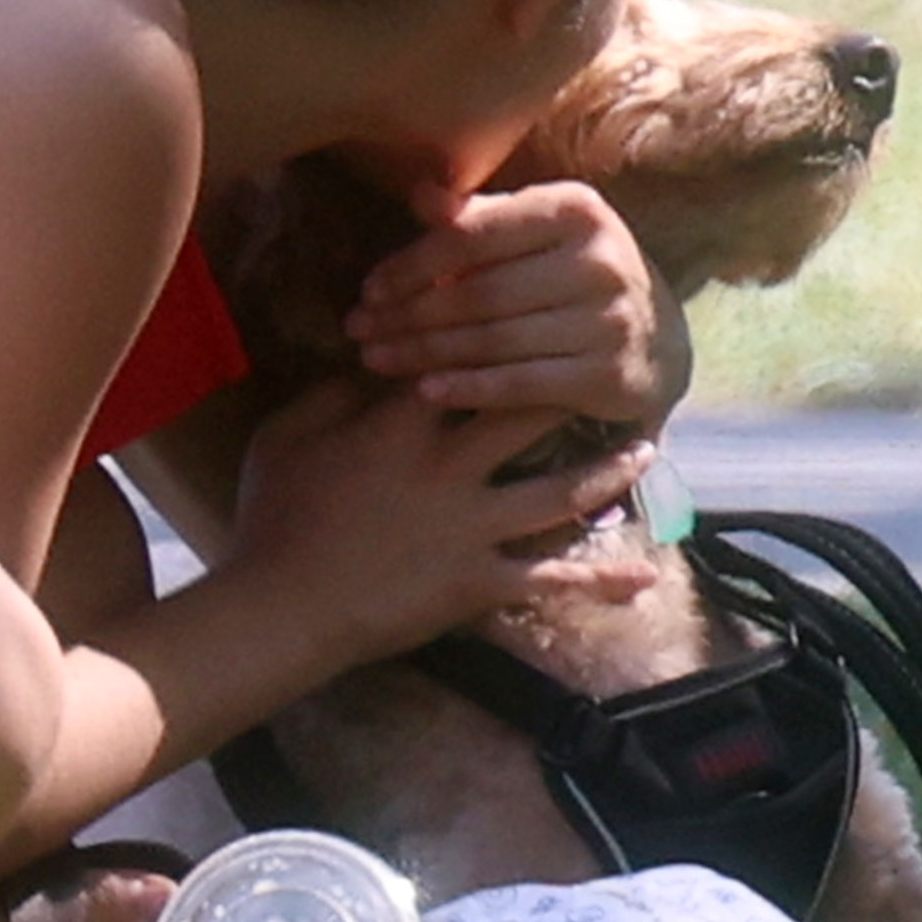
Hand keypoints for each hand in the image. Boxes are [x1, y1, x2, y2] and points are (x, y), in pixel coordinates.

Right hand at [214, 377, 648, 678]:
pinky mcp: (480, 582)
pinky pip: (552, 582)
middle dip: (574, 385)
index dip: (498, 336)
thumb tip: (366, 359)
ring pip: (559, 493)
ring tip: (647, 450)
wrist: (280, 608)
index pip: (465, 362)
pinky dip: (599, 581)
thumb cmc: (274, 518)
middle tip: (615, 362)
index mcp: (403, 424)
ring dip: (608, 473)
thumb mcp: (286, 436)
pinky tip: (645, 577)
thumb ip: (330, 392)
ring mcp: (473, 527)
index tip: (533, 314)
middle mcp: (452, 467)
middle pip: (529, 414)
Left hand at [346, 183, 664, 423]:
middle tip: (360, 332)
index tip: (369, 289)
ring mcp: (608, 320)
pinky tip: (426, 391)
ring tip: (378, 360)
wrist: (658, 338)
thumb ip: (480, 216)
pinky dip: (469, 388)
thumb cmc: (575, 274)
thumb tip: (421, 193)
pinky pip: (521, 384)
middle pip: (479, 293)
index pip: (474, 236)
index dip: (413, 263)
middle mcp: (599, 259)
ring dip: (426, 353)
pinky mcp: (609, 374)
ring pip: (494, 340)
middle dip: (409, 314)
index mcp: (575, 209)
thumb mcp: (539, 232)